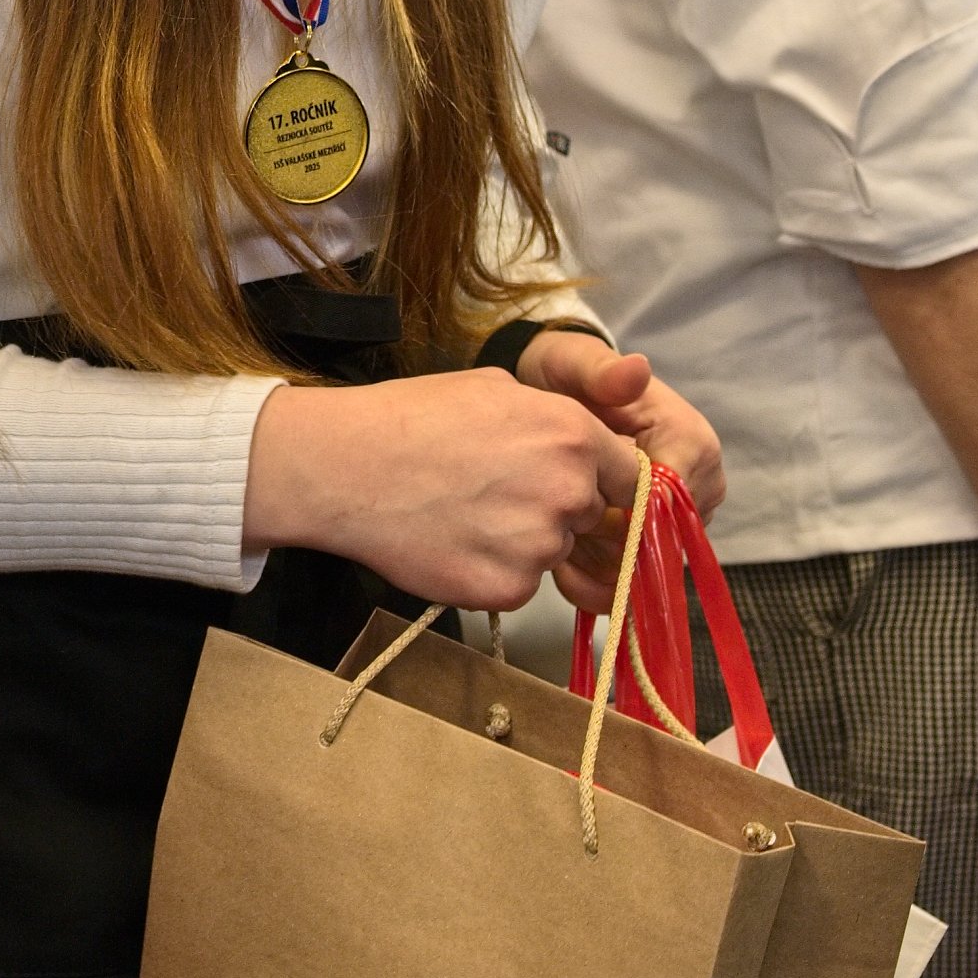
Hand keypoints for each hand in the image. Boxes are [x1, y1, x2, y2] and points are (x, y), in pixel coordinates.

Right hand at [245, 369, 639, 608]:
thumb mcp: (496, 388)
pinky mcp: (508, 589)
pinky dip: (495, 571)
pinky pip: (521, 584)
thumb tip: (583, 440)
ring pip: (554, 551)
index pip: (629, 476)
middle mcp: (568, 492)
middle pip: (589, 515)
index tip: (576, 487)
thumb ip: (555, 419)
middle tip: (498, 493)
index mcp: (573, 435)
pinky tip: (455, 541)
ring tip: (467, 514)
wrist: (349, 468)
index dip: (602, 482)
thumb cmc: (413, 417)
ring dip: (524, 542)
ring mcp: (539, 546)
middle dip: (557, 509)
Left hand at [516, 336, 723, 603]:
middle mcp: (699, 487)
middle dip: (603, 545)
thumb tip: (636, 370)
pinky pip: (634, 583)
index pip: (668, 507)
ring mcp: (681, 519)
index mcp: (692, 445)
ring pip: (643, 571)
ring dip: (594, 567)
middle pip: (657, 546)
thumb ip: (603, 373)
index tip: (573, 511)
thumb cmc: (571, 375)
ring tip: (553, 538)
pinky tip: (563, 566)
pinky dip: (595, 581)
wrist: (558, 394)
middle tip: (554, 524)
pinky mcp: (660, 541)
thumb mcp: (577, 364)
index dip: (620, 520)